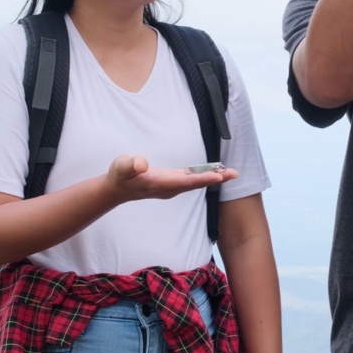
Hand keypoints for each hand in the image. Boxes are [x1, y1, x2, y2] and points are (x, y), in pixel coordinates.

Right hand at [104, 155, 236, 204]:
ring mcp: (172, 186)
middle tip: (234, 174)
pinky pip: (192, 179)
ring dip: (213, 178)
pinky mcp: (172, 182)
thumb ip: (131, 165)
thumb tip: (141, 164)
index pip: (185, 181)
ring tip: (230, 172)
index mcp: (160, 183)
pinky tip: (214, 172)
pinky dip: (204, 175)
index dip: (202, 179)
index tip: (218, 176)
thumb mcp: (121, 167)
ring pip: (196, 182)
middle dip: (215, 179)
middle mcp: (169, 187)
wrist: (117, 189)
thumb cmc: (120, 176)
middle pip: (196, 183)